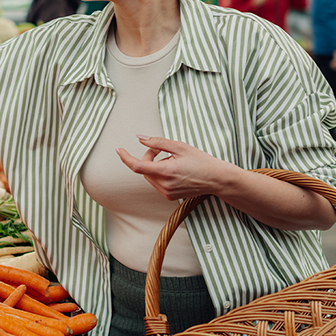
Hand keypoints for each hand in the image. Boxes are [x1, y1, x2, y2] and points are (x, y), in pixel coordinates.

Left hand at [116, 135, 235, 200]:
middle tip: (162, 150)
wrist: (216, 179)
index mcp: (166, 172)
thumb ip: (158, 142)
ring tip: (172, 161)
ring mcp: (166, 193)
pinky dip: (160, 174)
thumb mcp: (180, 146)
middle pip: (144, 169)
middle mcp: (165, 185)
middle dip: (148, 157)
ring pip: (149, 176)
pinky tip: (175, 171)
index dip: (126, 158)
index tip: (119, 150)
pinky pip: (157, 183)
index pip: (138, 166)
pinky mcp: (169, 197)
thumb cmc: (201, 161)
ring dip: (154, 166)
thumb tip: (140, 138)